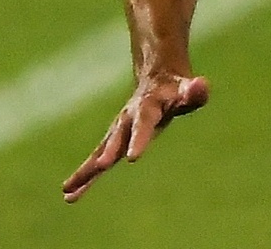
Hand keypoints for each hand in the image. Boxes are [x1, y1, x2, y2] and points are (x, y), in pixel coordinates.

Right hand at [62, 71, 209, 201]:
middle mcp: (129, 118)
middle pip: (116, 137)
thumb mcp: (188, 89)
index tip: (132, 158)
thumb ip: (195, 92)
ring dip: (87, 170)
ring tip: (69, 191)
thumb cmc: (177, 88)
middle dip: (109, 152)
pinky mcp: (113, 141)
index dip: (138, 139)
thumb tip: (201, 87)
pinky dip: (85, 176)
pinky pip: (97, 159)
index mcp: (149, 106)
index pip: (144, 122)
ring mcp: (118, 129)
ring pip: (100, 151)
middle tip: (101, 167)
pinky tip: (71, 194)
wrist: (157, 75)